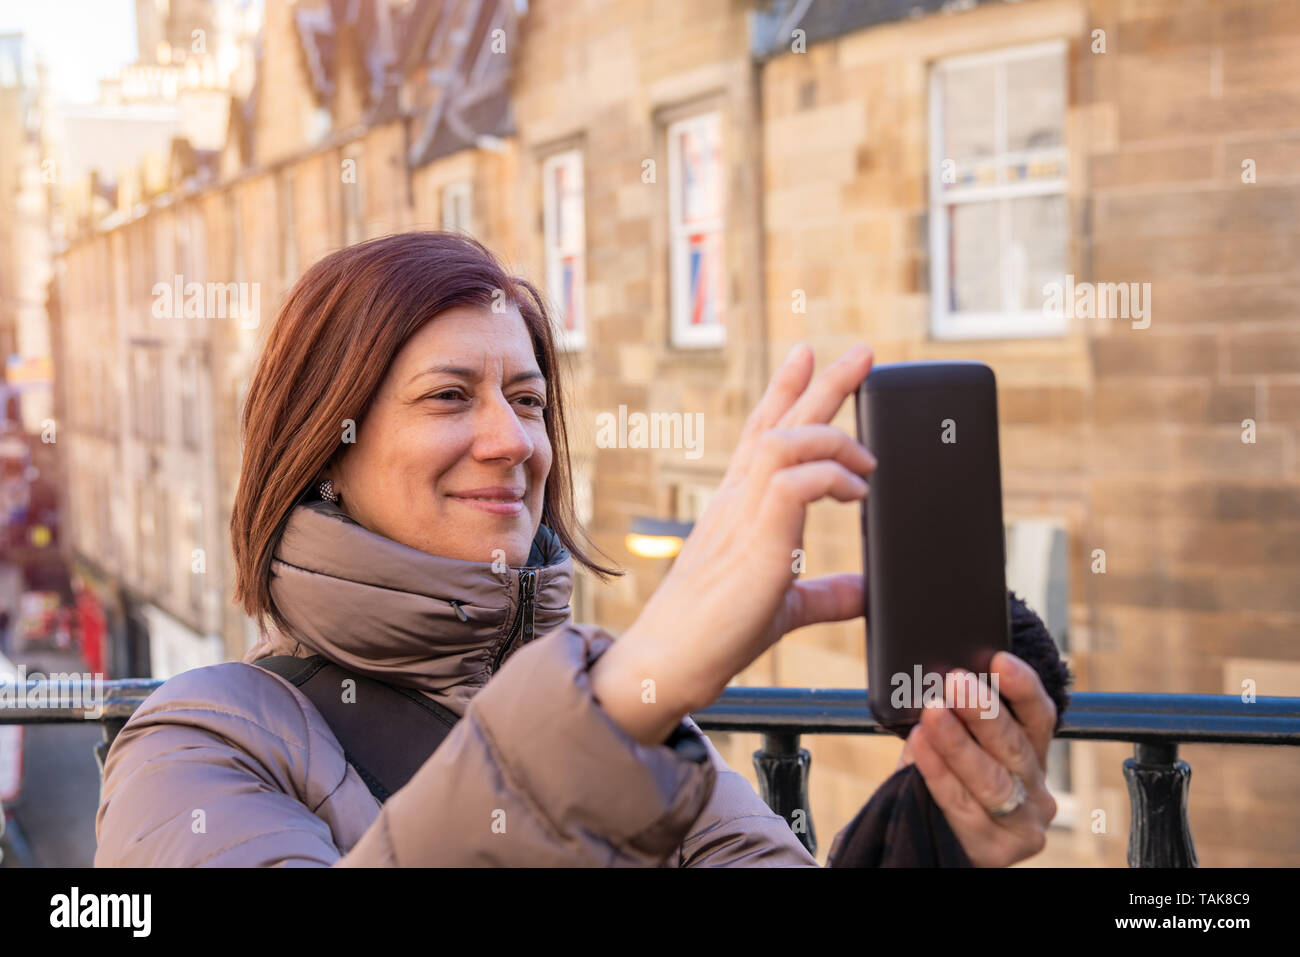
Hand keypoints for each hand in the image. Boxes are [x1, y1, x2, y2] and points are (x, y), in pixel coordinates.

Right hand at [590, 343, 876, 743]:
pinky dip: (832, 478)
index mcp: (737, 506)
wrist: (672, 662)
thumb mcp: (785, 605)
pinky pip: (794, 482)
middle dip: (822, 382)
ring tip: (869, 458)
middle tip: (862, 352)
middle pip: (778, 421)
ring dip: (835, 436)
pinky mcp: (756, 540)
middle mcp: (736, 499)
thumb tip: (866, 589)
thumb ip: (825, 592)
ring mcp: (742, 515)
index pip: (761, 431)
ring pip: (786, 440)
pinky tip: (856, 493)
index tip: (810, 356)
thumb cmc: (716, 634)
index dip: (786, 390)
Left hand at [896, 651, 1058, 866]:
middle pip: (1014, 745)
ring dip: (959, 742)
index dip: (1023, 687)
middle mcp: (1035, 786)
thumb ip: (955, 717)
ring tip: (933, 712)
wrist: (932, 842)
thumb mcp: (955, 744)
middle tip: (955, 680)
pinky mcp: (999, 850)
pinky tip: (920, 747)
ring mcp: (1023, 822)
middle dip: (983, 710)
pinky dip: (938, 773)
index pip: (1038, 716)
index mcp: (1031, 752)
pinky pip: (962, 806)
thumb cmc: (945, 781)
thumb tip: (935, 677)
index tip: (999, 659)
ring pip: (991, 779)